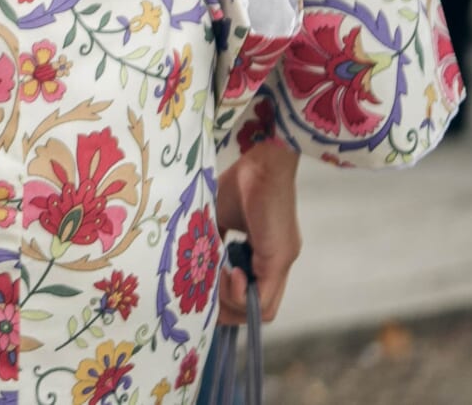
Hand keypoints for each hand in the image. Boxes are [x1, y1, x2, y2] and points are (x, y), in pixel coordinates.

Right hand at [214, 137, 298, 325]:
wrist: (263, 160)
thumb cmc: (241, 180)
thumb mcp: (218, 218)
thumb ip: (211, 241)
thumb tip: (191, 262)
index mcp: (263, 255)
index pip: (250, 295)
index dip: (225, 299)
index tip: (204, 287)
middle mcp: (275, 265)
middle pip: (255, 310)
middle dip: (226, 307)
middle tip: (207, 288)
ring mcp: (280, 263)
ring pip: (261, 310)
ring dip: (232, 302)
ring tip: (218, 278)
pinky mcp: (279, 258)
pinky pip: (264, 299)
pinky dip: (242, 295)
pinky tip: (229, 274)